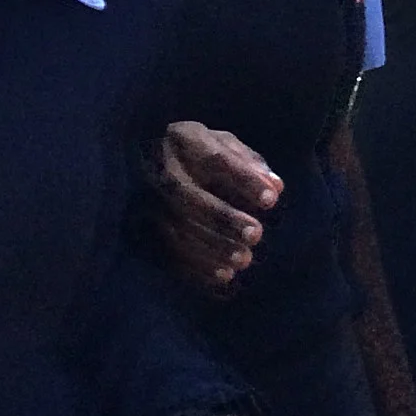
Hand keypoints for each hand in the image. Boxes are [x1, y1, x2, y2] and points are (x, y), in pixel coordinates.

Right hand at [152, 123, 278, 299]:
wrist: (147, 156)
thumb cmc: (198, 151)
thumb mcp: (225, 144)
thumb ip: (250, 164)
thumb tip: (275, 187)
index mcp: (184, 140)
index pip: (214, 159)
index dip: (243, 180)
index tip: (271, 200)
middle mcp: (159, 168)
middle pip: (188, 196)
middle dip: (224, 219)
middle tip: (256, 235)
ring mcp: (144, 199)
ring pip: (175, 227)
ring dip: (211, 247)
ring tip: (244, 260)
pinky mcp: (140, 227)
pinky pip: (165, 251)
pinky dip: (195, 267)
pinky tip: (223, 276)